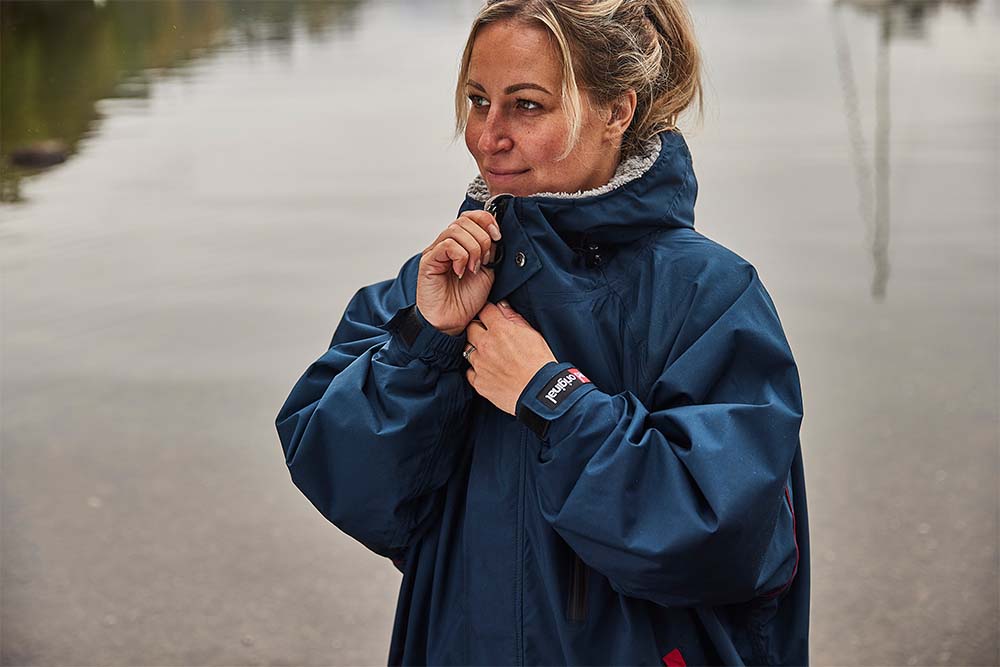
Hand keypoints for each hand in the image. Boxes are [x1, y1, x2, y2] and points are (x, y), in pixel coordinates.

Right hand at [417, 211, 502, 335]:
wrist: (453, 322)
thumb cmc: (466, 300)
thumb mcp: (487, 271)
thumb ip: (490, 251)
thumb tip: (495, 234)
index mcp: (461, 244)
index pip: (471, 216)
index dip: (487, 220)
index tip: (497, 236)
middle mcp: (447, 244)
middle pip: (465, 221)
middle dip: (482, 239)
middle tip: (483, 261)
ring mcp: (436, 251)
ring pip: (456, 230)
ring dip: (472, 249)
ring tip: (472, 268)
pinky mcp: (428, 261)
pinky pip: (447, 245)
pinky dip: (460, 257)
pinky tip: (460, 271)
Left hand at [464, 301, 557, 414]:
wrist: (539, 392)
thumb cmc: (540, 363)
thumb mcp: (532, 334)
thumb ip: (514, 318)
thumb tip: (502, 307)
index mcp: (500, 329)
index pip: (485, 310)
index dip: (488, 313)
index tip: (491, 317)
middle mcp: (485, 345)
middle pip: (470, 328)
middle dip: (478, 329)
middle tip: (488, 335)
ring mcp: (480, 364)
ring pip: (467, 350)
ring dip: (476, 350)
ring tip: (489, 355)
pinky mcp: (479, 382)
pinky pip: (470, 372)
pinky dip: (477, 370)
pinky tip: (488, 371)